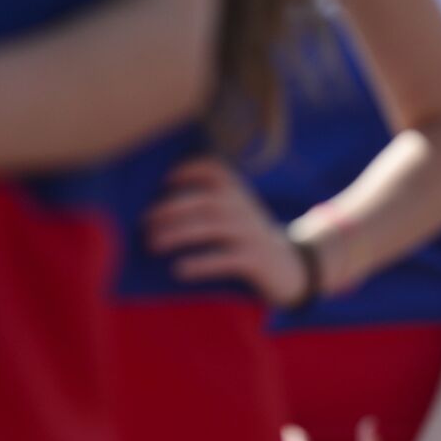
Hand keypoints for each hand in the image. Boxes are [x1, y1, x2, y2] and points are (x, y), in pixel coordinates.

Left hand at [145, 157, 308, 304]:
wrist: (295, 268)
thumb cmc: (252, 241)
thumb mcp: (239, 214)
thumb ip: (212, 204)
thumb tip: (159, 210)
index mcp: (239, 195)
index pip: (216, 171)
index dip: (189, 170)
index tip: (166, 181)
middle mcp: (245, 210)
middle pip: (205, 201)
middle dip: (171, 209)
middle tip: (144, 223)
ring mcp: (251, 235)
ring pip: (211, 227)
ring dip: (178, 233)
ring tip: (152, 244)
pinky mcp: (255, 261)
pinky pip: (224, 259)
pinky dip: (200, 263)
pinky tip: (178, 269)